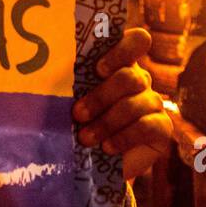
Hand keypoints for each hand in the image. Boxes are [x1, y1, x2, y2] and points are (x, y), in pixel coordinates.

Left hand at [73, 27, 173, 179]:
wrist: (96, 164)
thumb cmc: (80, 124)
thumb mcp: (74, 101)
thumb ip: (69, 83)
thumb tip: (43, 72)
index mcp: (120, 65)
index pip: (136, 41)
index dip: (121, 50)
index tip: (98, 69)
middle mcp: (140, 80)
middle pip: (130, 77)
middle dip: (100, 97)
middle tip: (78, 114)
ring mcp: (153, 103)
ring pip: (134, 104)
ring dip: (106, 122)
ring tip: (85, 138)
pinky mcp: (162, 128)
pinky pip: (146, 127)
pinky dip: (123, 137)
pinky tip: (107, 147)